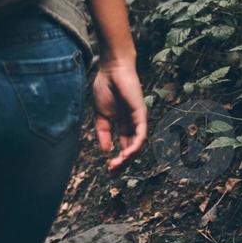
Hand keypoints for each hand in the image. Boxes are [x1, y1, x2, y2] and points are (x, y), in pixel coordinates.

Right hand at [91, 56, 146, 171]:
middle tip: (112, 173)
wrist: (111, 69)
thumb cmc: (105, 87)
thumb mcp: (100, 114)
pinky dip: (135, 146)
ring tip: (118, 165)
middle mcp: (132, 124)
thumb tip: (106, 150)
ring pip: (138, 145)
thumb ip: (103, 132)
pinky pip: (141, 134)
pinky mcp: (141, 114)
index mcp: (122, 124)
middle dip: (123, 163)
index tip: (108, 171)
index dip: (117, 160)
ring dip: (128, 157)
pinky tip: (126, 154)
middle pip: (132, 149)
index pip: (123, 146)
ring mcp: (138, 119)